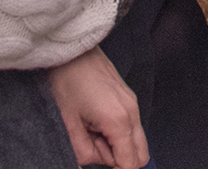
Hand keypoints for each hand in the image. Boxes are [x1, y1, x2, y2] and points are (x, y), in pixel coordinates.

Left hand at [46, 48, 147, 168]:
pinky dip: (118, 133)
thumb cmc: (67, 81)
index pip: (130, 163)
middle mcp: (132, 112)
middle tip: (95, 149)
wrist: (71, 50)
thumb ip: (83, 152)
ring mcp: (132, 103)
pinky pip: (131, 126)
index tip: (102, 167)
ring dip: (118, 147)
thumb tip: (91, 163)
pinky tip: (97, 122)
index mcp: (118, 121)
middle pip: (140, 155)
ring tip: (92, 133)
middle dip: (120, 161)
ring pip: (136, 140)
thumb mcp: (68, 124)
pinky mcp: (128, 98)